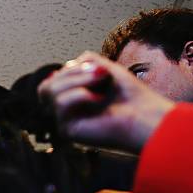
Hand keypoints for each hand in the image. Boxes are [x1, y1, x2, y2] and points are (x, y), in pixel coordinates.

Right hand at [37, 51, 174, 152]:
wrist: (145, 116)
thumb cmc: (131, 96)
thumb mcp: (104, 69)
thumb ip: (83, 62)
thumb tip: (64, 66)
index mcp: (73, 96)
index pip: (53, 78)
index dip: (71, 69)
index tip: (99, 68)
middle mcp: (66, 110)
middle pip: (47, 84)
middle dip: (73, 72)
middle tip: (101, 74)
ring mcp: (65, 120)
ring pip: (50, 91)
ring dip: (78, 80)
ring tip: (101, 83)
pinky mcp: (67, 130)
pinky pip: (60, 104)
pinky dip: (80, 95)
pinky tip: (99, 100)